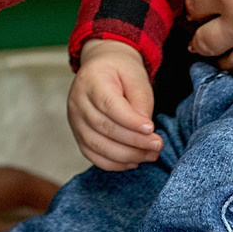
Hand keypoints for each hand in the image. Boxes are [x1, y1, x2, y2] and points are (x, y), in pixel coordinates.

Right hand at [68, 41, 160, 169]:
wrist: (101, 68)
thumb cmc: (121, 70)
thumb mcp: (136, 76)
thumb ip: (141, 100)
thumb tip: (145, 131)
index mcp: (92, 80)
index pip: (109, 105)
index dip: (130, 121)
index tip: (151, 129)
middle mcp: (78, 101)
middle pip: (104, 127)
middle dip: (134, 141)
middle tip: (157, 145)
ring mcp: (75, 120)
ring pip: (97, 145)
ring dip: (126, 155)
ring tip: (150, 155)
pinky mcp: (78, 135)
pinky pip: (93, 155)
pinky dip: (114, 163)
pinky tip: (134, 161)